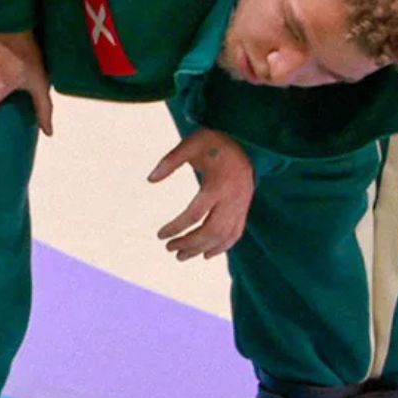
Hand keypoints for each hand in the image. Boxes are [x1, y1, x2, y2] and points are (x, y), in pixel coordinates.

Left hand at [149, 129, 253, 259]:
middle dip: (189, 244)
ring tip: (181, 256)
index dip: (176, 227)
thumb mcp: (191, 144)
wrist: (247, 140)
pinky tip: (207, 255)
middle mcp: (232, 198)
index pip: (195, 214)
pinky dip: (223, 247)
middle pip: (211, 231)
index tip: (160, 235)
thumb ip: (170, 161)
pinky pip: (236, 233)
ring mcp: (241, 205)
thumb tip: (150, 180)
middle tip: (169, 249)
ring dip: (202, 249)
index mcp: (217, 184)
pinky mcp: (245, 208)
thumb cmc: (214, 142)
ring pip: (224, 236)